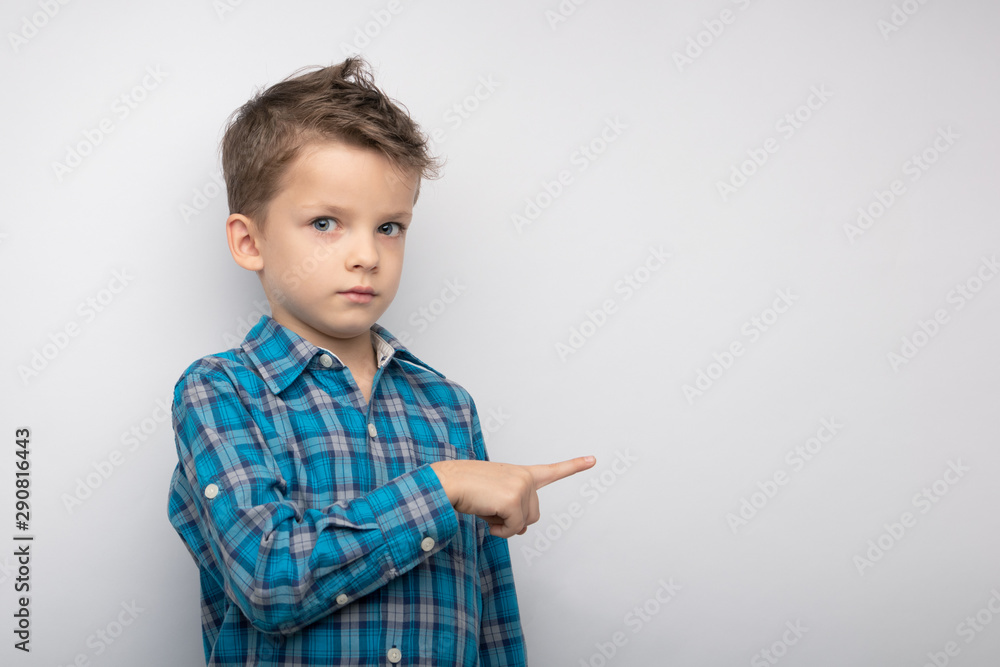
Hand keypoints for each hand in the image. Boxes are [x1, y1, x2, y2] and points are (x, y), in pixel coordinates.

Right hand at [429, 456, 595, 537]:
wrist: (447, 482)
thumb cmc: (466, 489)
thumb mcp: (494, 498)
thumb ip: (513, 509)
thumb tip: (523, 529)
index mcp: (520, 473)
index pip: (551, 471)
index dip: (573, 466)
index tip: (593, 460)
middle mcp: (525, 477)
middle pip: (534, 515)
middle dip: (514, 520)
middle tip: (491, 508)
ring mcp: (521, 487)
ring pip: (524, 524)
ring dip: (505, 525)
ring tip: (486, 508)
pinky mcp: (513, 500)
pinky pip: (513, 529)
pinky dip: (499, 530)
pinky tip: (485, 515)